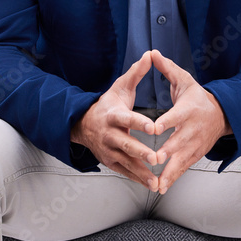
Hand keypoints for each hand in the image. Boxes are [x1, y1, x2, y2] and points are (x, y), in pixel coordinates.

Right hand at [70, 51, 160, 189]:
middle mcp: (109, 135)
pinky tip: (152, 185)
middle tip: (156, 157)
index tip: (153, 126)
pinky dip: (138, 179)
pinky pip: (125, 172)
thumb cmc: (107, 106)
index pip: (128, 118)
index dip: (140, 122)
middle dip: (141, 152)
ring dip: (142, 172)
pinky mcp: (110, 162)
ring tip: (156, 180)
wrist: (83, 125)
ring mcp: (108, 150)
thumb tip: (149, 55)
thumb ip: (136, 73)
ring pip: (127, 162)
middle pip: (126, 144)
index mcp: (113, 116)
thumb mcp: (119, 88)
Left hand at [150, 49, 231, 193]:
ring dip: (169, 172)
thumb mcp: (185, 80)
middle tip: (155, 159)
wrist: (222, 115)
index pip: (175, 116)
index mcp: (188, 110)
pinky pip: (183, 168)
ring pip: (181, 160)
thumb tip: (152, 53)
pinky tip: (162, 187)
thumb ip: (167, 69)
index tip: (154, 128)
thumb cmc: (198, 97)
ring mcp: (194, 144)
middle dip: (167, 151)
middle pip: (179, 141)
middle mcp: (192, 129)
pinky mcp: (194, 155)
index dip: (165, 122)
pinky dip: (173, 178)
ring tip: (158, 183)